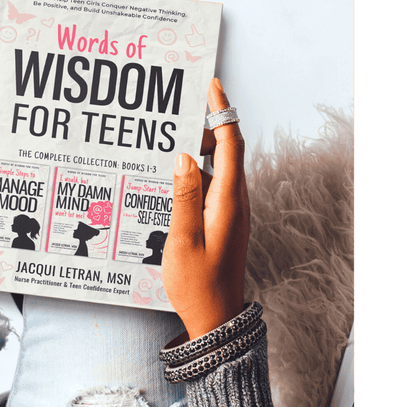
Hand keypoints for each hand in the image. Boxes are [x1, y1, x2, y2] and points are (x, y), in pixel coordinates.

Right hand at [163, 78, 249, 339]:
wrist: (215, 320)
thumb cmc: (197, 286)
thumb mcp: (183, 240)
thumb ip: (184, 196)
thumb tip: (183, 157)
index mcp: (229, 202)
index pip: (231, 144)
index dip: (222, 112)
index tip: (212, 86)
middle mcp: (236, 203)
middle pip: (228, 151)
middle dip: (209, 123)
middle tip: (182, 105)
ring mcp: (232, 213)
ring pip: (220, 168)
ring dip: (200, 149)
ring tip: (171, 136)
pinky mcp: (224, 223)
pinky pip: (213, 186)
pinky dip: (197, 172)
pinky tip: (175, 177)